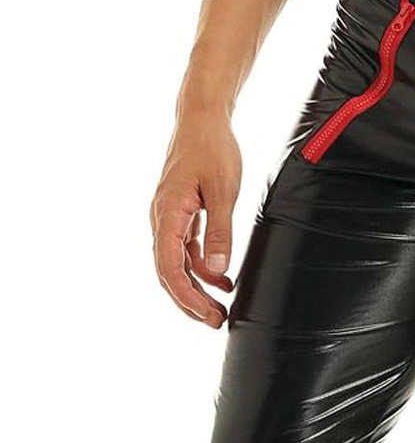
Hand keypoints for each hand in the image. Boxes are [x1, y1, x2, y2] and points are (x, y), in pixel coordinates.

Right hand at [150, 112, 241, 327]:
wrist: (203, 120)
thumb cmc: (213, 150)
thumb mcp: (224, 192)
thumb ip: (220, 231)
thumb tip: (218, 270)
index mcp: (167, 215)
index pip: (169, 268)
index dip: (187, 296)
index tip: (208, 315)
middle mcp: (162, 220)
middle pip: (169, 272)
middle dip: (191, 301)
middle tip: (216, 322)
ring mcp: (170, 218)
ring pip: (178, 264)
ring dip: (197, 288)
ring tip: (220, 310)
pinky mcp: (182, 214)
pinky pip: (187, 250)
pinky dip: (203, 267)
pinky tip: (224, 281)